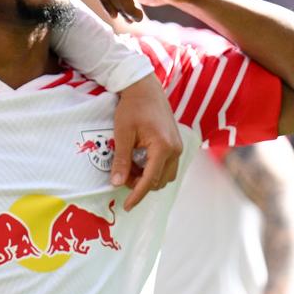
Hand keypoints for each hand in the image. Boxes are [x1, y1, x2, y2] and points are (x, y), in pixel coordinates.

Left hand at [111, 73, 181, 209]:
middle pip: (159, 181)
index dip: (137, 195)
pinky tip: (138, 161)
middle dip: (140, 184)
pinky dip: (153, 170)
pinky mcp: (175, 144)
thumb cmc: (132, 108)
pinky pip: (167, 166)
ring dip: (148, 178)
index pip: (149, 180)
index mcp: (163, 147)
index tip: (126, 206)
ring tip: (129, 168)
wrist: (145, 88)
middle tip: (121, 175)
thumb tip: (116, 183)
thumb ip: (121, 160)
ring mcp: (178, 147)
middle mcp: (175, 150)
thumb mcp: (122, 134)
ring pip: (165, 176)